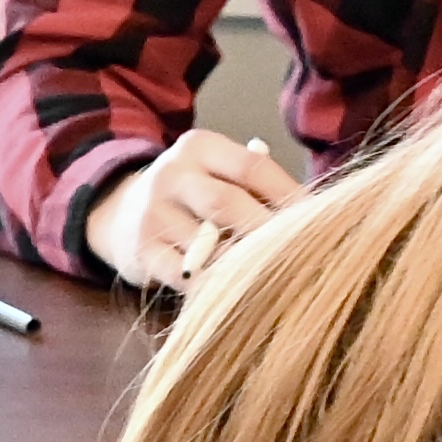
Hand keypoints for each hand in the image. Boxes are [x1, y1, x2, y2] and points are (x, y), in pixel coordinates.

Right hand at [83, 130, 310, 288]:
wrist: (119, 213)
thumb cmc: (192, 196)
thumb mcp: (216, 173)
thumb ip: (257, 185)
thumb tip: (315, 214)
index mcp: (200, 147)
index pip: (252, 166)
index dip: (289, 194)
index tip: (322, 220)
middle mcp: (172, 174)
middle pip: (228, 203)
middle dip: (268, 232)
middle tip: (301, 254)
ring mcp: (152, 214)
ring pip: (208, 245)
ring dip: (245, 264)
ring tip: (279, 278)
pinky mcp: (142, 252)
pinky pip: (186, 275)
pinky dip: (216, 287)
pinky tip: (239, 294)